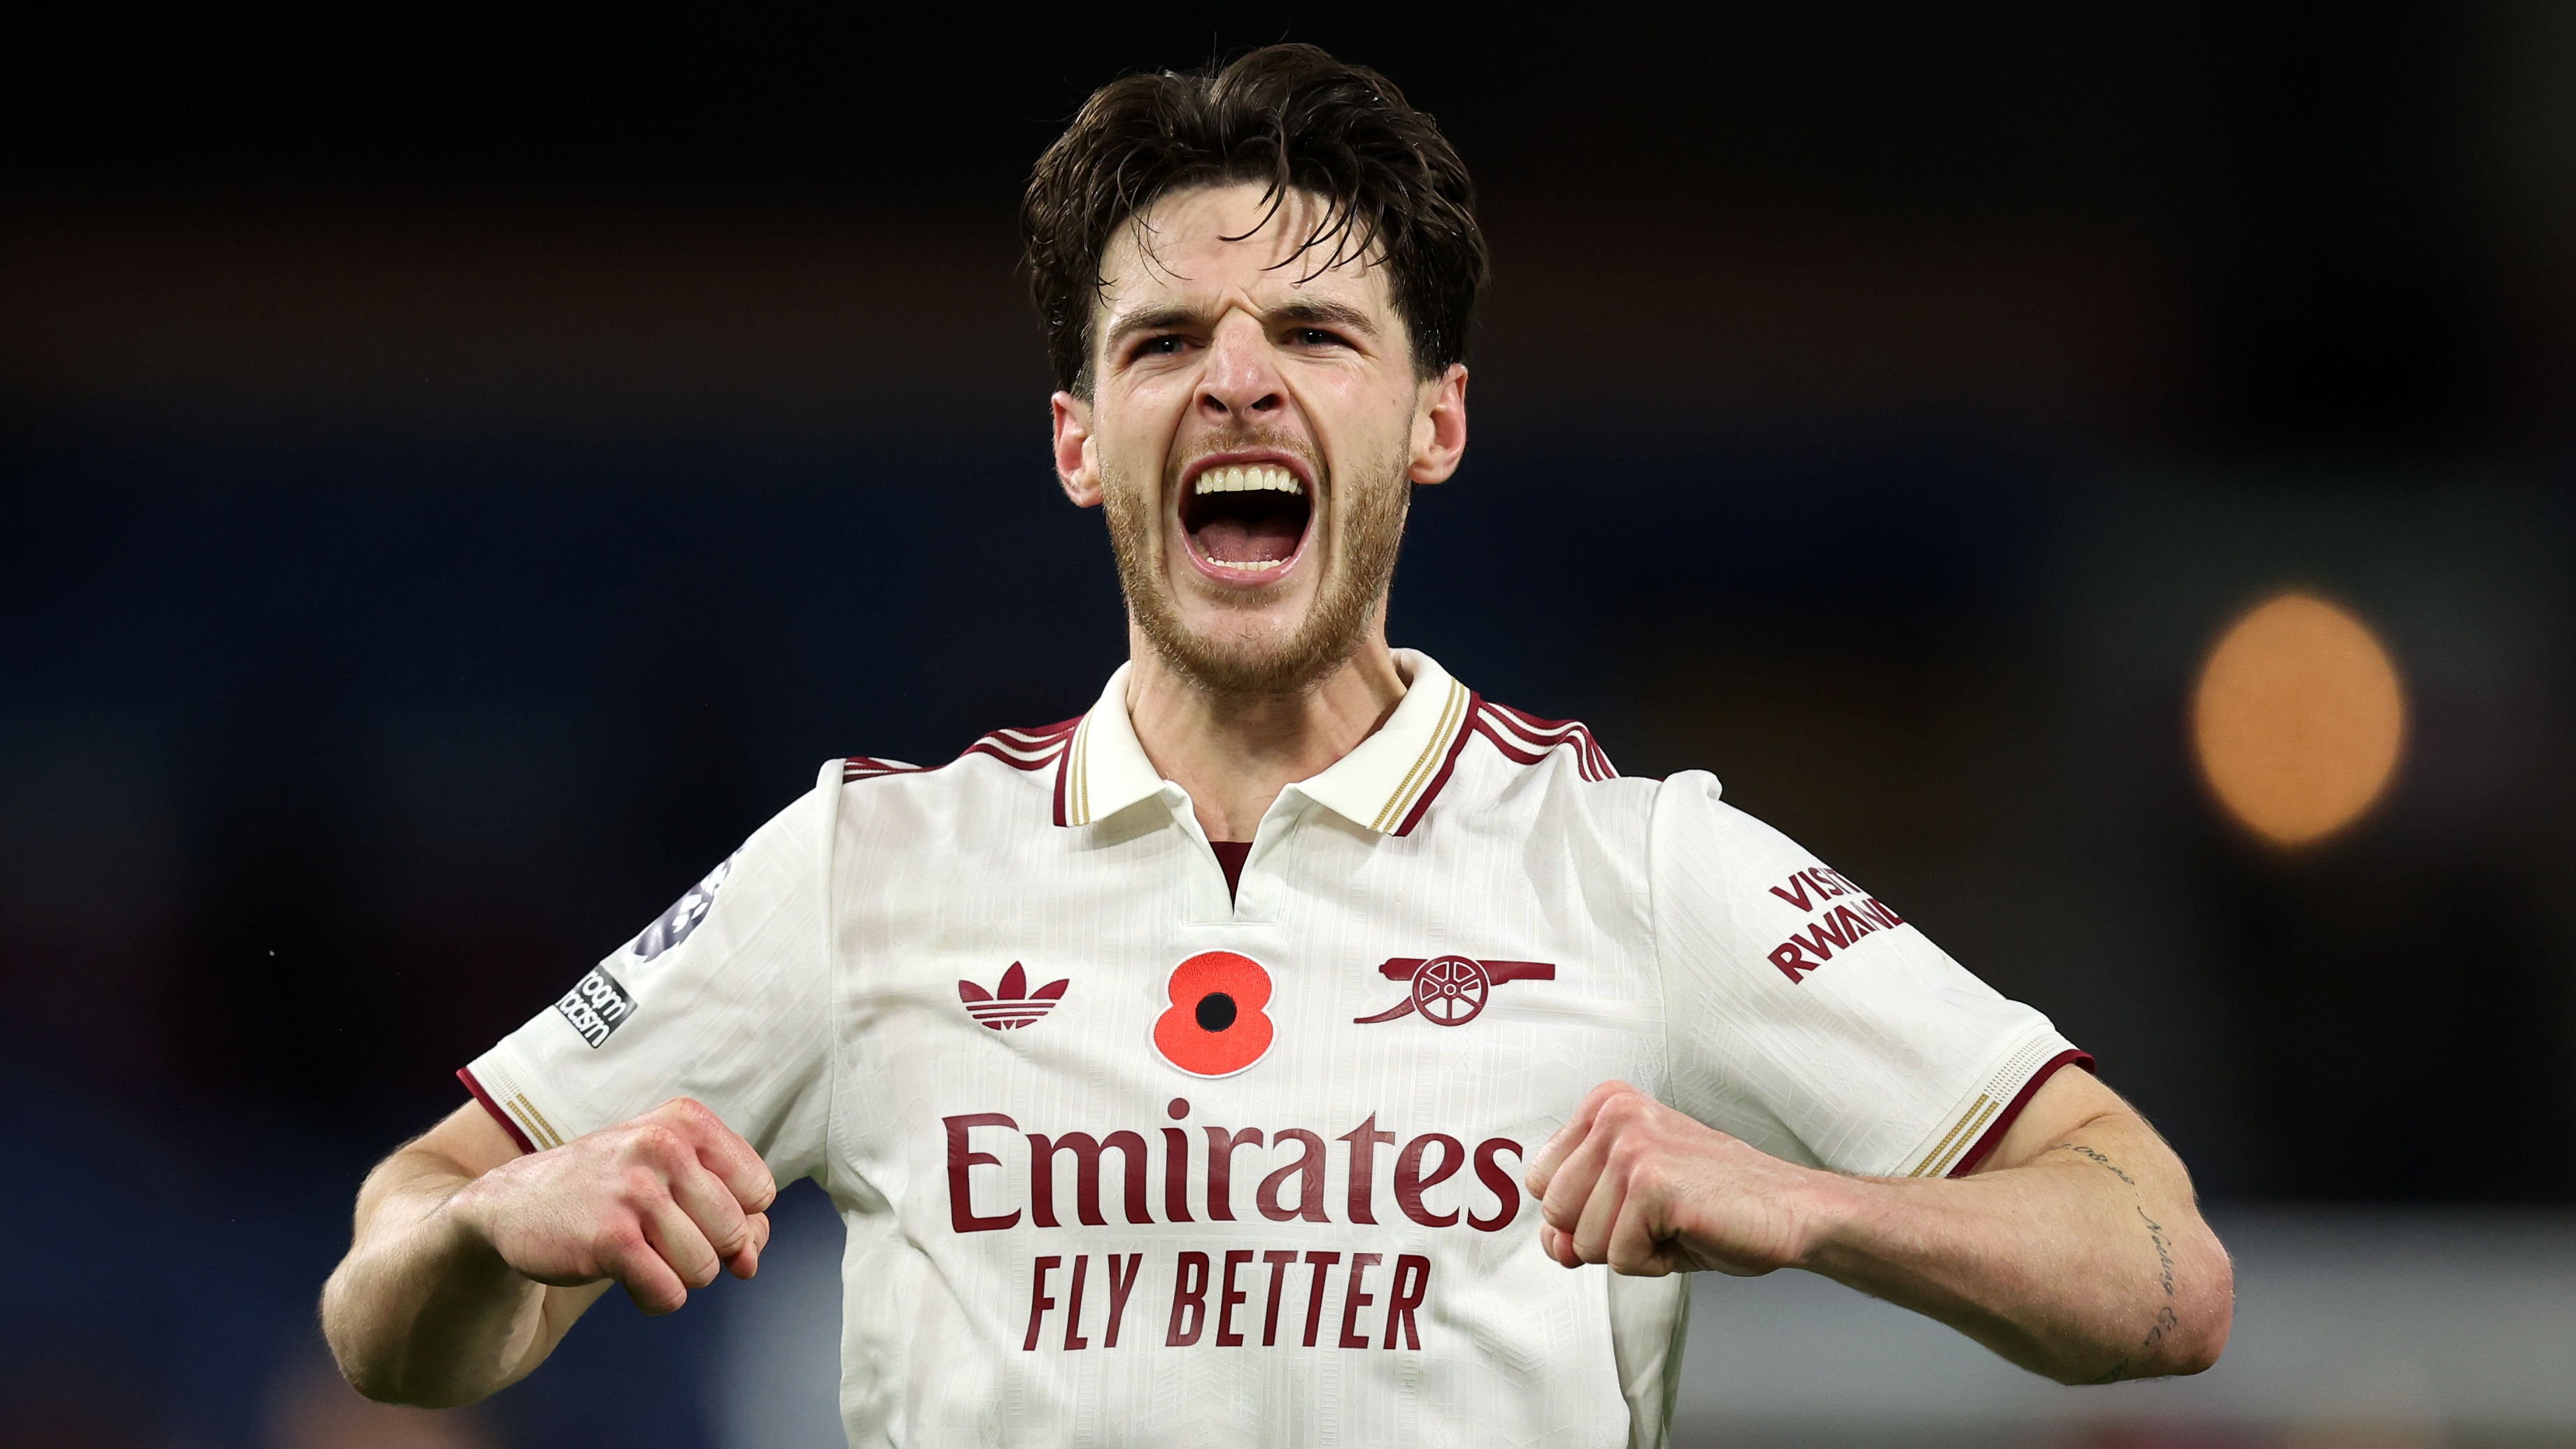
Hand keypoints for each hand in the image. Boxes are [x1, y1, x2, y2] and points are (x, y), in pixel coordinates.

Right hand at [444, 1097, 775, 1313]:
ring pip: (706, 1268)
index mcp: (687, 1122)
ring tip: (643, 1254)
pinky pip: (669, 1292)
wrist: (513, 1203)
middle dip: (708, 1251)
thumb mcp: (672, 1176)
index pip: (760, 1190)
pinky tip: (631, 1278)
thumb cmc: (609, 1189)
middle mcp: (665, 1146)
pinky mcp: (610, 1237)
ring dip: (678, 1277)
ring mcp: (636, 1190)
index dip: (737, 1217)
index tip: (696, 1216)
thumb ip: (730, 1211)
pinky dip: (656, 1298)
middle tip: (662, 1239)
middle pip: (737, 1232)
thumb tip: (751, 1262)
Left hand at [1525, 1081, 1837, 1277]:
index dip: (1580, 1213)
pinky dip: (1654, 1263)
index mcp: (1606, 1104)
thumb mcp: (1631, 1199)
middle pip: (1555, 1212)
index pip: (1541, 1181)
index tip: (1631, 1204)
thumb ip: (1579, 1213)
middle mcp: (1615, 1115)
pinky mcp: (1653, 1184)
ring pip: (1584, 1240)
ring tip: (1676, 1223)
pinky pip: (1620, 1257)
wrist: (1791, 1211)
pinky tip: (1689, 1234)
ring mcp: (1632, 1146)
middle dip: (1603, 1235)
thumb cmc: (1716, 1202)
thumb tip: (1552, 1244)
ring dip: (1632, 1250)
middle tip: (1658, 1218)